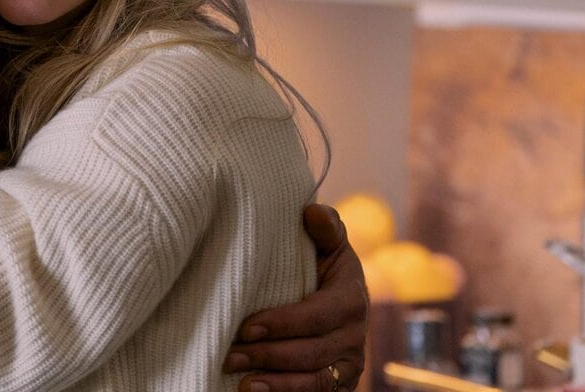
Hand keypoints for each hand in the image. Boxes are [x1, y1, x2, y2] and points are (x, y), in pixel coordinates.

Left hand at [223, 204, 367, 391]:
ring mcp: (350, 364)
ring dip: (275, 384)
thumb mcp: (328, 244)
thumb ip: (324, 228)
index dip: (282, 324)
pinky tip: (255, 391)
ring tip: (240, 382)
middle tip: (229, 355)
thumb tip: (312, 210)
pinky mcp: (341, 384)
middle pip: (311, 353)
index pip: (316, 316)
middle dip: (268, 356)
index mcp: (351, 298)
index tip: (246, 327)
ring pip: (314, 381)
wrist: (335, 296)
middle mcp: (355, 335)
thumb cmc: (322, 264)